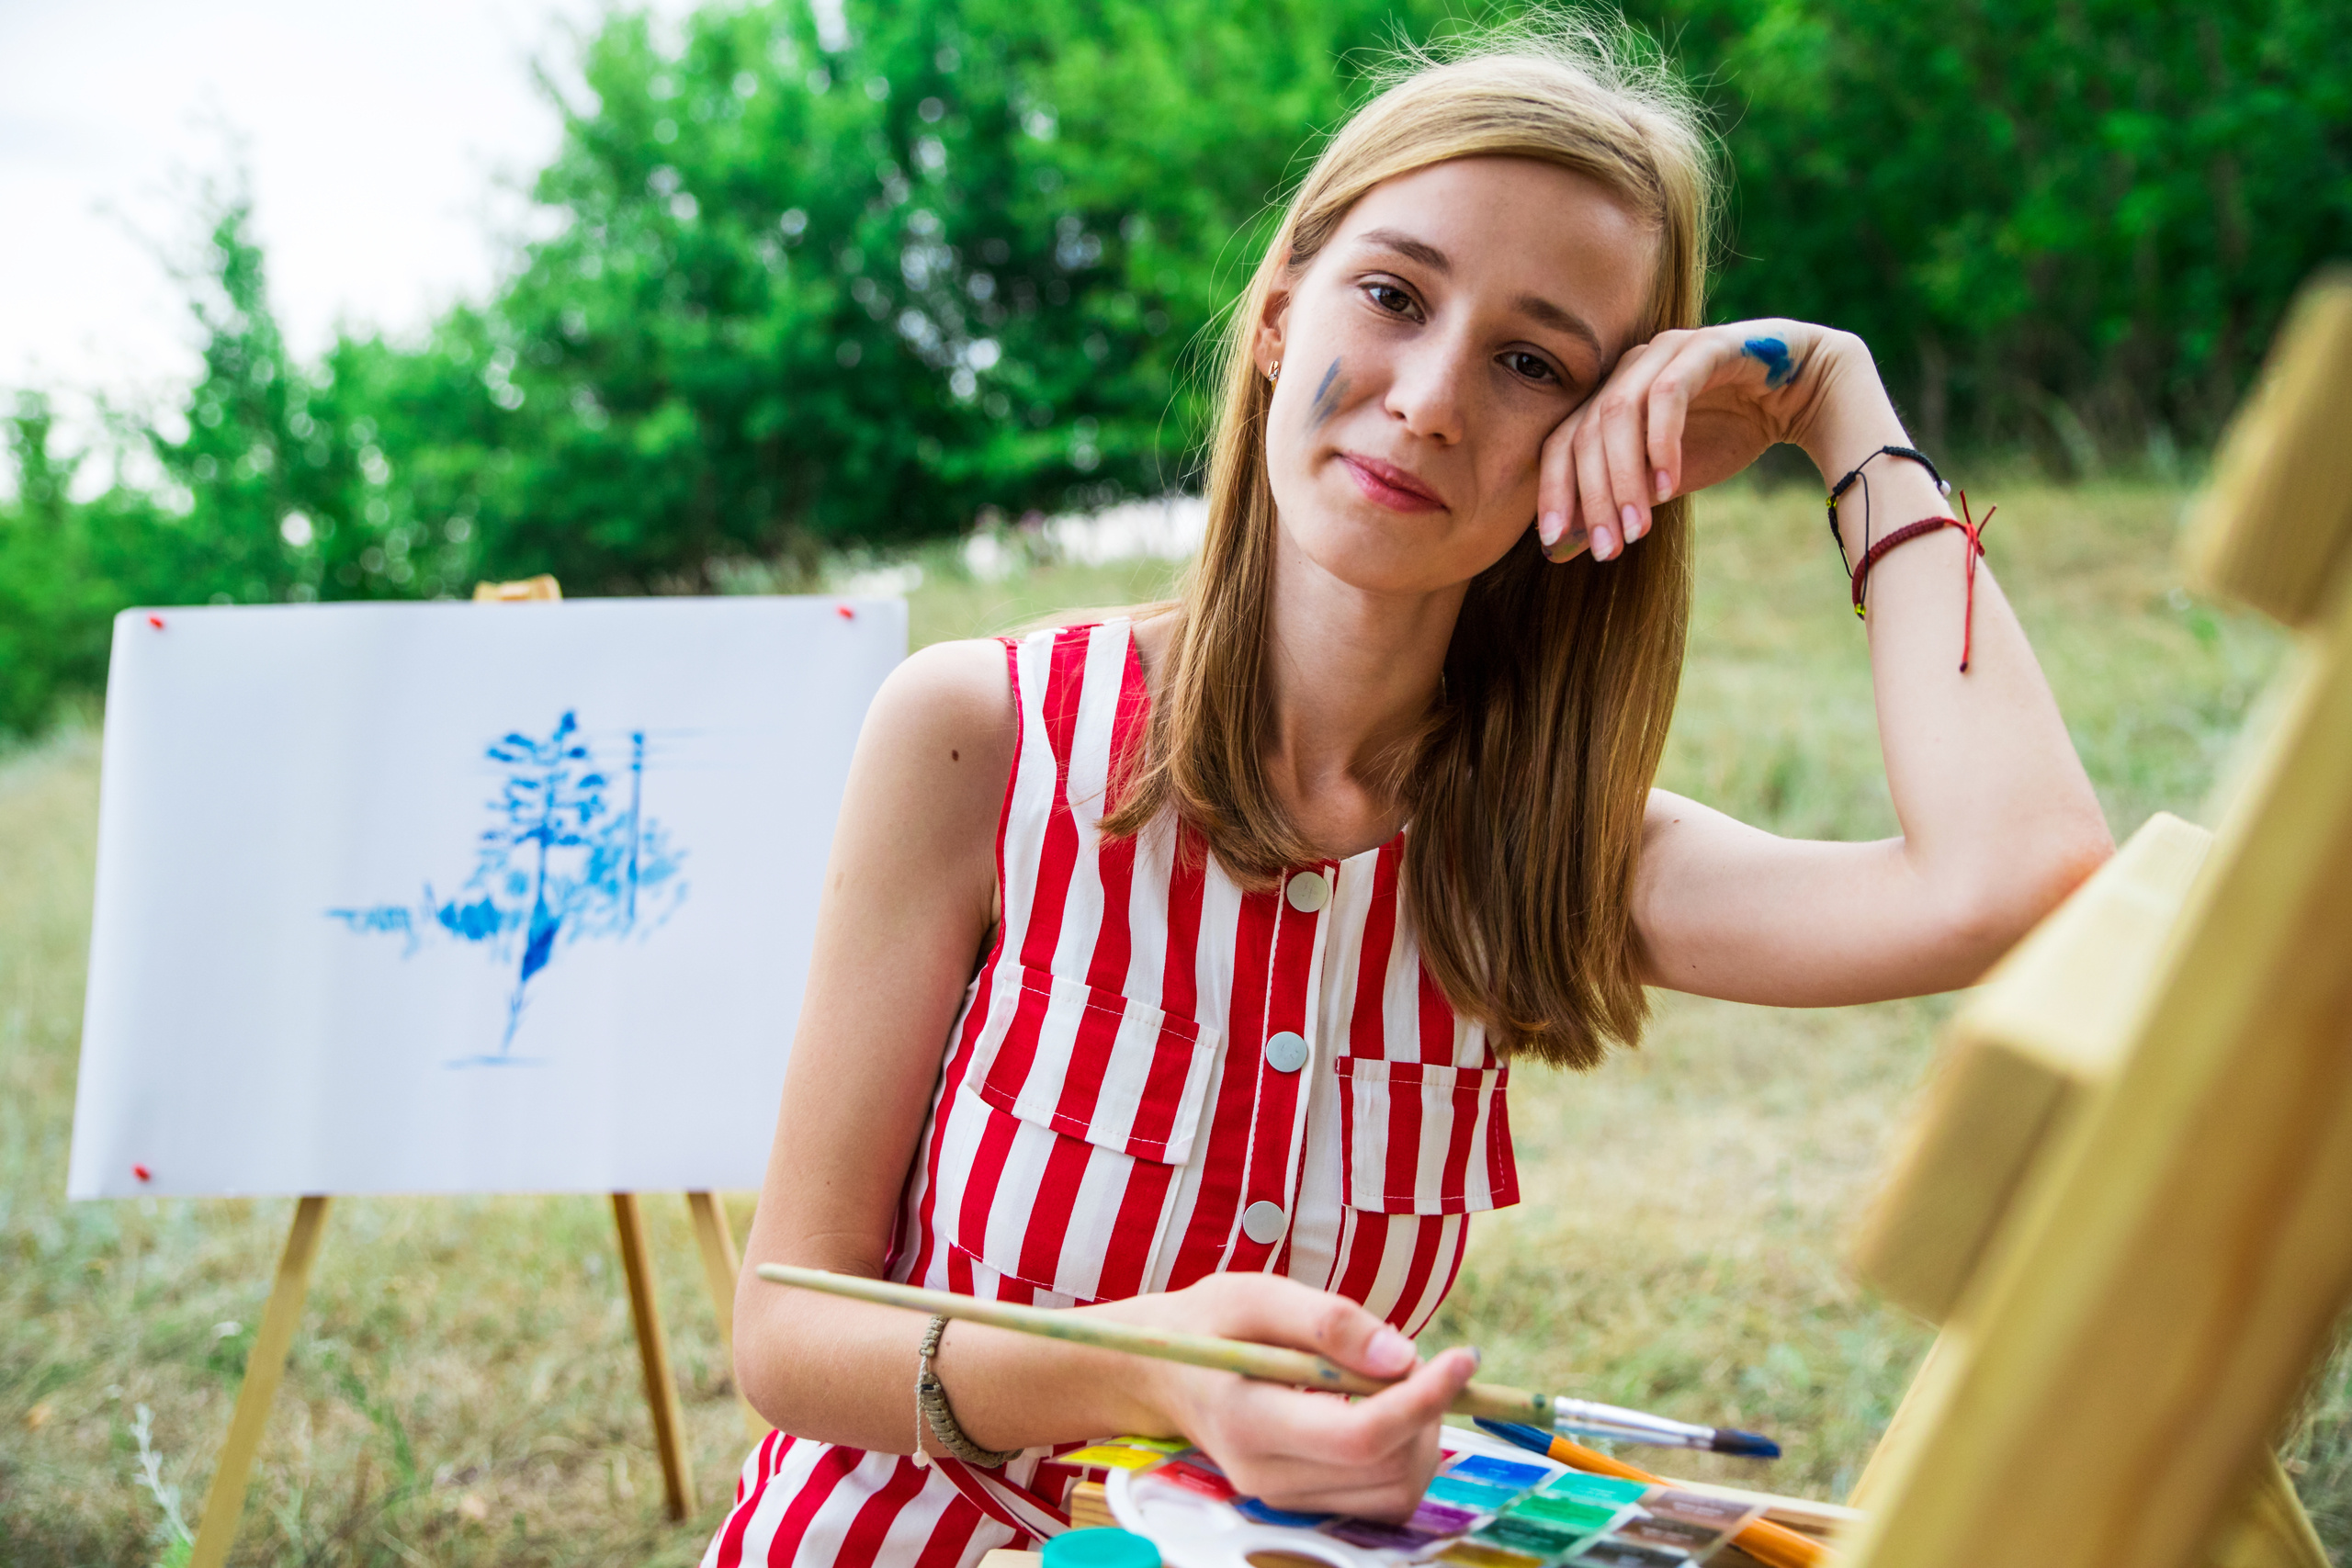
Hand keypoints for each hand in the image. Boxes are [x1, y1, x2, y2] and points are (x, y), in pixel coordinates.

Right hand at [1095, 1273, 1480, 1518]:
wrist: (1164, 1372)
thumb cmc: (1210, 1321)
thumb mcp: (1256, 1294)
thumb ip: (1329, 1321)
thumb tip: (1402, 1357)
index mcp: (1249, 1422)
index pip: (1359, 1437)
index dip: (1422, 1400)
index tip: (1464, 1357)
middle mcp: (1267, 1476)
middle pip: (1387, 1468)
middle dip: (1426, 1410)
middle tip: (1414, 1355)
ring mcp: (1285, 1498)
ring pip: (1394, 1491)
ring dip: (1420, 1434)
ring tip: (1393, 1379)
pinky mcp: (1304, 1503)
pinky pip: (1381, 1498)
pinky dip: (1402, 1455)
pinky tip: (1381, 1411)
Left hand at [1535, 319, 1868, 561]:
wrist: (1800, 394)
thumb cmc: (1727, 432)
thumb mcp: (1664, 482)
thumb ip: (1619, 505)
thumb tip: (1562, 551)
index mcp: (1609, 396)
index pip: (1560, 443)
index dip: (1554, 492)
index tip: (1553, 542)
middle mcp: (1627, 368)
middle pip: (1584, 433)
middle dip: (1592, 498)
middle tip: (1607, 549)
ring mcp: (1663, 353)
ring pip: (1619, 413)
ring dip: (1624, 478)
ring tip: (1638, 529)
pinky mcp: (1703, 348)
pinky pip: (1669, 395)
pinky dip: (1662, 444)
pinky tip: (1671, 487)